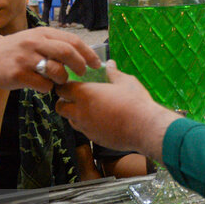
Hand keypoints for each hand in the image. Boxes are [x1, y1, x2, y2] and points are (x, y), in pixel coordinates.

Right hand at [0, 28, 100, 91]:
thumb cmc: (13, 52)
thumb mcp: (31, 39)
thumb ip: (52, 43)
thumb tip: (79, 53)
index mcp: (41, 33)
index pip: (72, 40)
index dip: (87, 52)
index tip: (96, 63)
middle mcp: (34, 42)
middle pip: (68, 53)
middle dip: (80, 65)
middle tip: (84, 73)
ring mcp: (26, 58)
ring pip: (57, 70)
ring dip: (62, 79)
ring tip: (57, 80)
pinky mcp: (18, 74)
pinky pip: (43, 85)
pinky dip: (46, 88)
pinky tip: (41, 85)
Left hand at [55, 62, 178, 159]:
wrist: (144, 128)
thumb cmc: (134, 101)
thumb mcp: (125, 81)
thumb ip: (113, 73)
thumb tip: (110, 64)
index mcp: (85, 94)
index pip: (61, 89)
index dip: (64, 86)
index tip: (71, 83)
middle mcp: (80, 112)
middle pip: (59, 107)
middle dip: (64, 101)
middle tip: (75, 97)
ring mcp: (86, 127)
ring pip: (70, 120)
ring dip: (74, 114)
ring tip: (88, 109)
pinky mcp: (94, 139)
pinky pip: (84, 130)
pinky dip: (87, 125)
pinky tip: (101, 120)